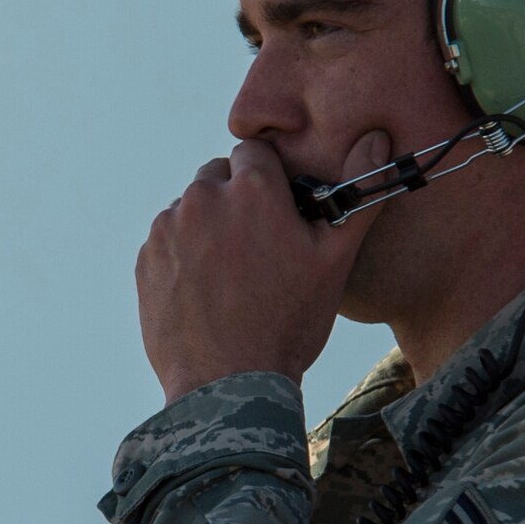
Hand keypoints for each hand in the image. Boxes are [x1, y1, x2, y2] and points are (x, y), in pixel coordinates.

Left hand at [136, 129, 390, 402]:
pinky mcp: (146, 260)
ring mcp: (168, 230)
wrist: (229, 386)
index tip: (280, 213)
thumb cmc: (290, 322)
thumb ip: (359, 190)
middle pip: (219, 177)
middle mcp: (202, 198)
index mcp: (251, 189)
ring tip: (232, 277)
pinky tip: (207, 293)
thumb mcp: (335, 258)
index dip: (271, 182)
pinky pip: (167, 242)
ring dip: (209, 228)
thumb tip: (378, 138)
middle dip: (237, 200)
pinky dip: (184, 257)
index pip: (256, 153)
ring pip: (191, 210)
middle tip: (259, 249)